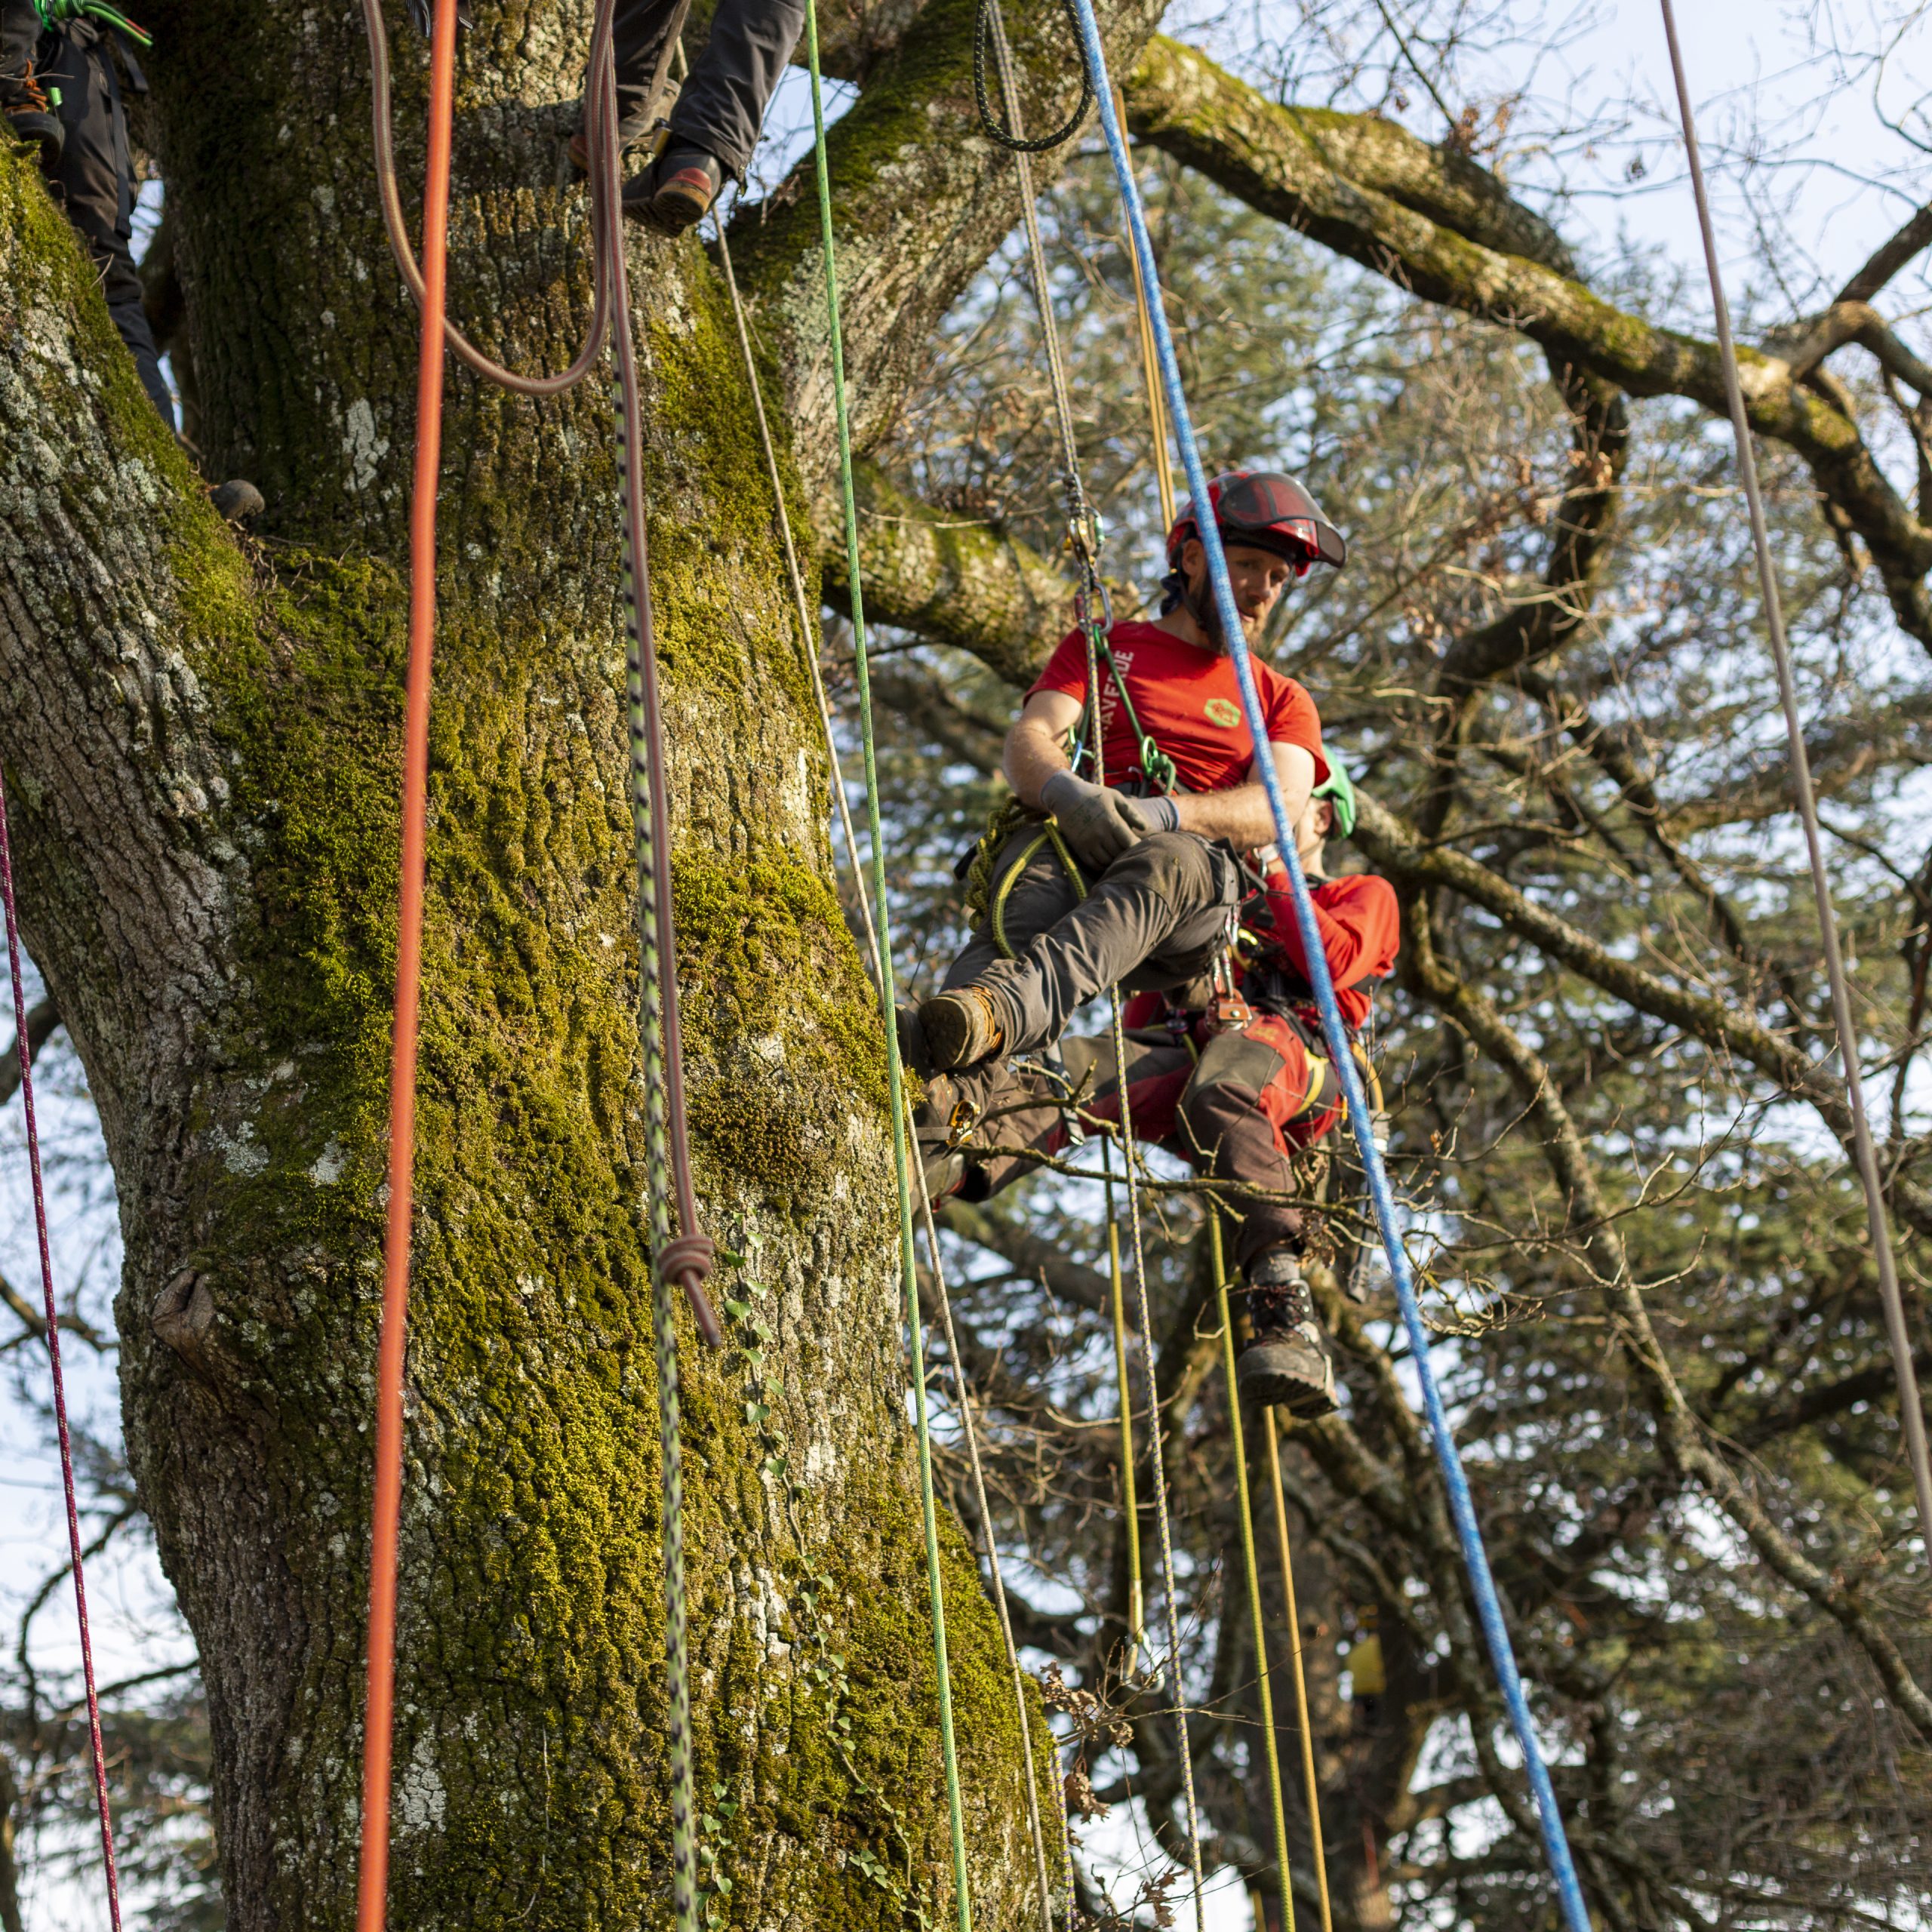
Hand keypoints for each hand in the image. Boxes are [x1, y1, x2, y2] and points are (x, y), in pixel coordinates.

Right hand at [1041, 772, 1165, 871]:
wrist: (1066, 795)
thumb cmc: (1094, 794)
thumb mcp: (1115, 797)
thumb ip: (1131, 812)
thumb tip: (1145, 828)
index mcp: (1112, 821)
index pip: (1130, 843)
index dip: (1135, 846)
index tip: (1136, 844)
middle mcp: (1100, 834)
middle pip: (1119, 853)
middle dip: (1125, 853)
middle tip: (1126, 850)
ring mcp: (1088, 842)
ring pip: (1106, 861)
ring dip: (1113, 860)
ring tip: (1116, 855)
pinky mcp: (1078, 847)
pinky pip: (1092, 863)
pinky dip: (1101, 865)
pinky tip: (1104, 859)